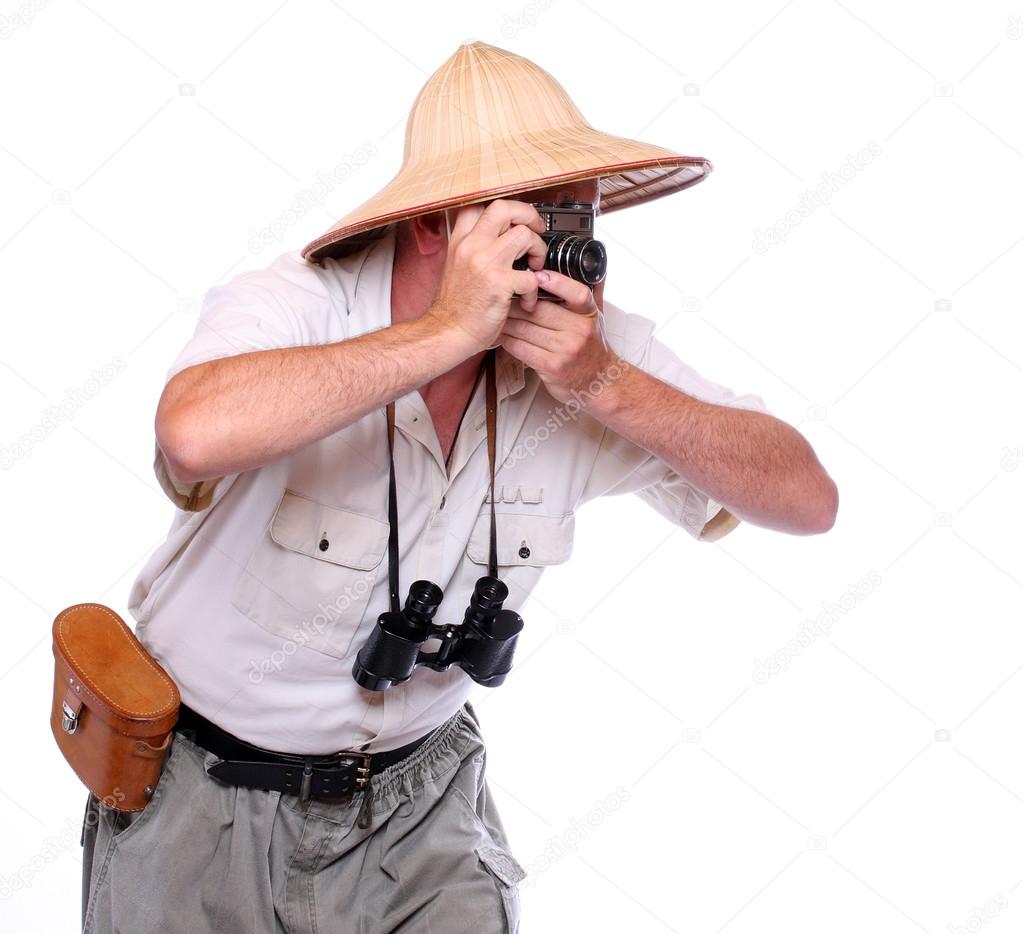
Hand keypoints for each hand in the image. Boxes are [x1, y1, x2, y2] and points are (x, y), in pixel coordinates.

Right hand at [423, 199, 548, 353]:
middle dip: (528, 216)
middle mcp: (471, 246)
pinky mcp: (499, 283)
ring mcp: (485, 262)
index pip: (478, 204)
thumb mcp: (456, 267)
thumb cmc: (454, 308)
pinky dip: (535, 290)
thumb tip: (499, 238)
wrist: (447, 333)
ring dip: (537, 250)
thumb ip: (474, 249)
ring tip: (534, 267)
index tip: (515, 220)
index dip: (504, 208)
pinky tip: (527, 301)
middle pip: (504, 208)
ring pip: (524, 235)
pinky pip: (531, 276)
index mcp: (460, 241)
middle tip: (536, 231)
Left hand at [500, 270, 621, 405]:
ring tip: (495, 314)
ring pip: (526, 329)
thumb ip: (585, 295)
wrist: (599, 383)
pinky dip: (508, 341)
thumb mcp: (594, 319)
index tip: (539, 275)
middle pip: (540, 310)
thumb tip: (584, 262)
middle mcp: (579, 330)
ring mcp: (566, 349)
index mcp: (589, 314)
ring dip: (507, 322)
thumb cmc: (591, 348)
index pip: (577, 294)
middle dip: (516, 302)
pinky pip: (522, 348)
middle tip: (499, 294)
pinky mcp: (552, 366)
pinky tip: (501, 336)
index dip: (558, 283)